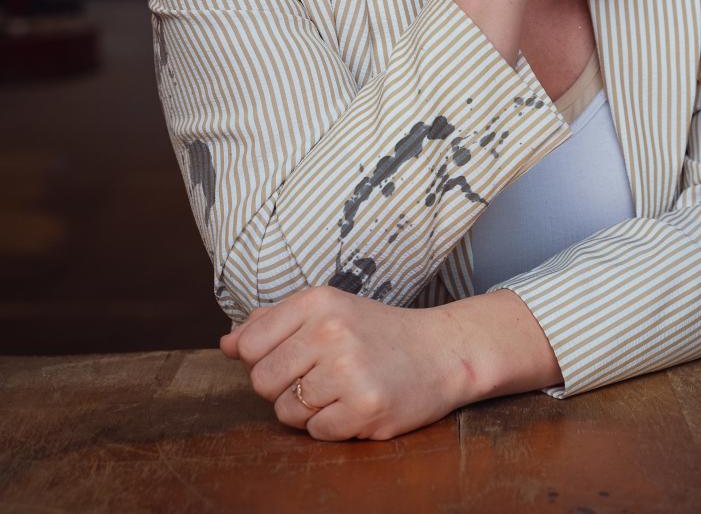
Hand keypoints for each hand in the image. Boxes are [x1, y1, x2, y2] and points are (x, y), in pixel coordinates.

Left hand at [218, 285, 470, 440]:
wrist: (441, 351)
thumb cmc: (377, 332)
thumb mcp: (329, 309)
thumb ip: (273, 322)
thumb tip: (226, 343)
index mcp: (317, 301)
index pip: (249, 344)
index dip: (261, 359)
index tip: (291, 356)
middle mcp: (330, 331)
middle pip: (262, 381)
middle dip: (283, 387)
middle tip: (319, 375)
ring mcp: (348, 370)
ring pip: (286, 411)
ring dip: (308, 409)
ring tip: (341, 388)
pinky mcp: (364, 408)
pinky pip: (316, 432)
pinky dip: (331, 426)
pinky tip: (355, 404)